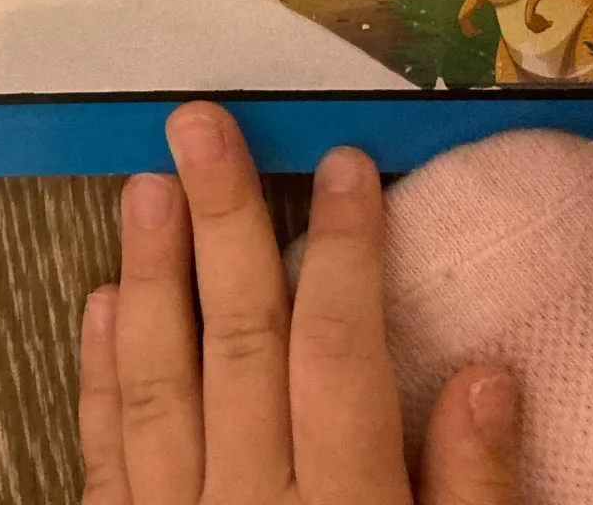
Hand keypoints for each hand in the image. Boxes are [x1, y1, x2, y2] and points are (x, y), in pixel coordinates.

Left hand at [79, 102, 521, 502]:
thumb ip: (475, 495)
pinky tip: (101, 303)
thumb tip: (491, 376)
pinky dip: (102, 379)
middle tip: (201, 125)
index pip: (341, 355)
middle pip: (238, 344)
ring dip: (152, 278)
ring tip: (146, 184)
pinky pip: (108, 460)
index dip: (344, 254)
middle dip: (223, 224)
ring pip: (159, 386)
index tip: (342, 162)